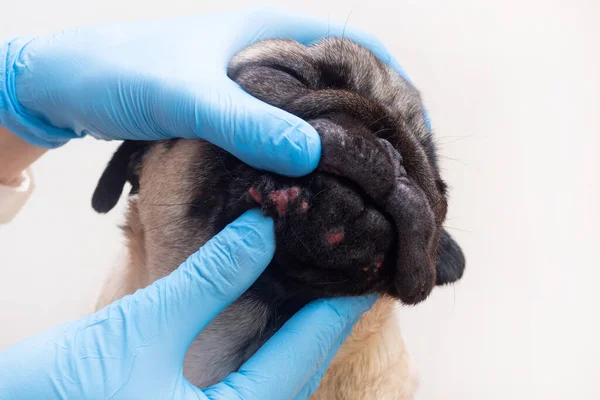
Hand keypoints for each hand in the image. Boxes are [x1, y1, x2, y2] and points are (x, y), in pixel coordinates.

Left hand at [0, 6, 408, 175]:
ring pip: (320, 113)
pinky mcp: (239, 114)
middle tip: (404, 171)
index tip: (418, 128)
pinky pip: (290, 133)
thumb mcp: (185, 97)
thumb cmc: (120, 75)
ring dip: (347, 144)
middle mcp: (273, 55)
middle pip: (348, 84)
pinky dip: (312, 157)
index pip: (358, 47)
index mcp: (273, 31)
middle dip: (380, 123)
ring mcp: (257, 87)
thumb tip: (313, 155)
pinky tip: (319, 186)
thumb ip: (246, 122)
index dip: (397, 84)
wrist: (67, 84)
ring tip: (374, 186)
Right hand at [0, 210, 374, 399]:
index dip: (341, 303)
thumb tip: (264, 229)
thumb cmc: (66, 392)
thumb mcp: (147, 325)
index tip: (370, 265)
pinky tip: (264, 306)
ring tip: (314, 276)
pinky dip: (263, 338)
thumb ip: (212, 277)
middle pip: (299, 360)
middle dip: (322, 312)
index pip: (309, 348)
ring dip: (294, 325)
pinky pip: (248, 375)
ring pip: (275, 369)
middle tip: (344, 264)